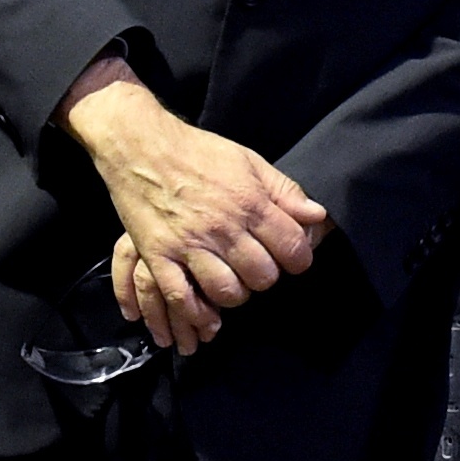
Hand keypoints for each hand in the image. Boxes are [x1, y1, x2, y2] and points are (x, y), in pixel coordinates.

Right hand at [59, 56, 323, 354]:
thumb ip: (285, 191)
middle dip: (266, 278)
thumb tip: (318, 216)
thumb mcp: (249, 162)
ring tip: (233, 285)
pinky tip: (206, 314)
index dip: (298, 259)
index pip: (292, 247)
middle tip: (258, 270)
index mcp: (250, 202)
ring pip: (226, 290)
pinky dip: (197, 313)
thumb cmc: (199, 152)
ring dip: (235, 295)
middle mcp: (223, 226)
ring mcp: (189, 243)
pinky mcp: (159, 255)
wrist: (141, 147)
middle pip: (262, 275)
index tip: (291, 258)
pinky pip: (182, 297)